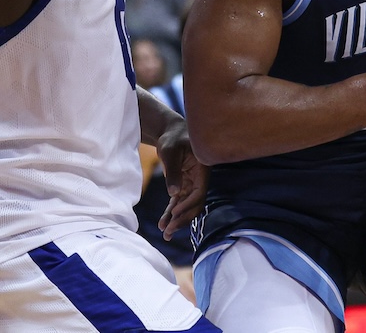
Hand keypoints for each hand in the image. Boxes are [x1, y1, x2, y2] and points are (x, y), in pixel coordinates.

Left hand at [156, 118, 207, 240]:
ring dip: (177, 220)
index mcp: (202, 169)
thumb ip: (173, 171)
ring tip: (165, 234)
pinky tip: (163, 224)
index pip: (199, 193)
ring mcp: (192, 184)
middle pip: (195, 204)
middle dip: (183, 219)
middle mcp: (200, 179)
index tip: (174, 212)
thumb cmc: (172, 137)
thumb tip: (174, 194)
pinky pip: (179, 203)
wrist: (170, 132)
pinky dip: (171, 213)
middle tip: (169, 231)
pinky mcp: (184, 186)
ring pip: (187, 206)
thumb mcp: (170, 151)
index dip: (187, 205)